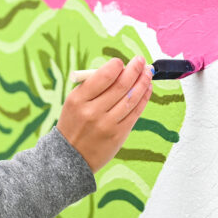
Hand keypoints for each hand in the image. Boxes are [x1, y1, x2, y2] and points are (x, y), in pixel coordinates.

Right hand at [57, 56, 154, 172]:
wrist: (70, 157)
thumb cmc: (75, 122)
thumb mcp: (74, 102)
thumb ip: (93, 86)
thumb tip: (120, 70)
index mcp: (78, 99)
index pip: (103, 76)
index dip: (116, 66)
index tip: (121, 62)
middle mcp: (92, 112)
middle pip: (121, 86)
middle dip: (134, 70)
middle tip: (140, 61)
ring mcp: (106, 125)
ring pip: (131, 98)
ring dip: (142, 82)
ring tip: (148, 73)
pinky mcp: (118, 135)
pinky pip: (135, 113)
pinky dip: (143, 98)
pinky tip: (147, 89)